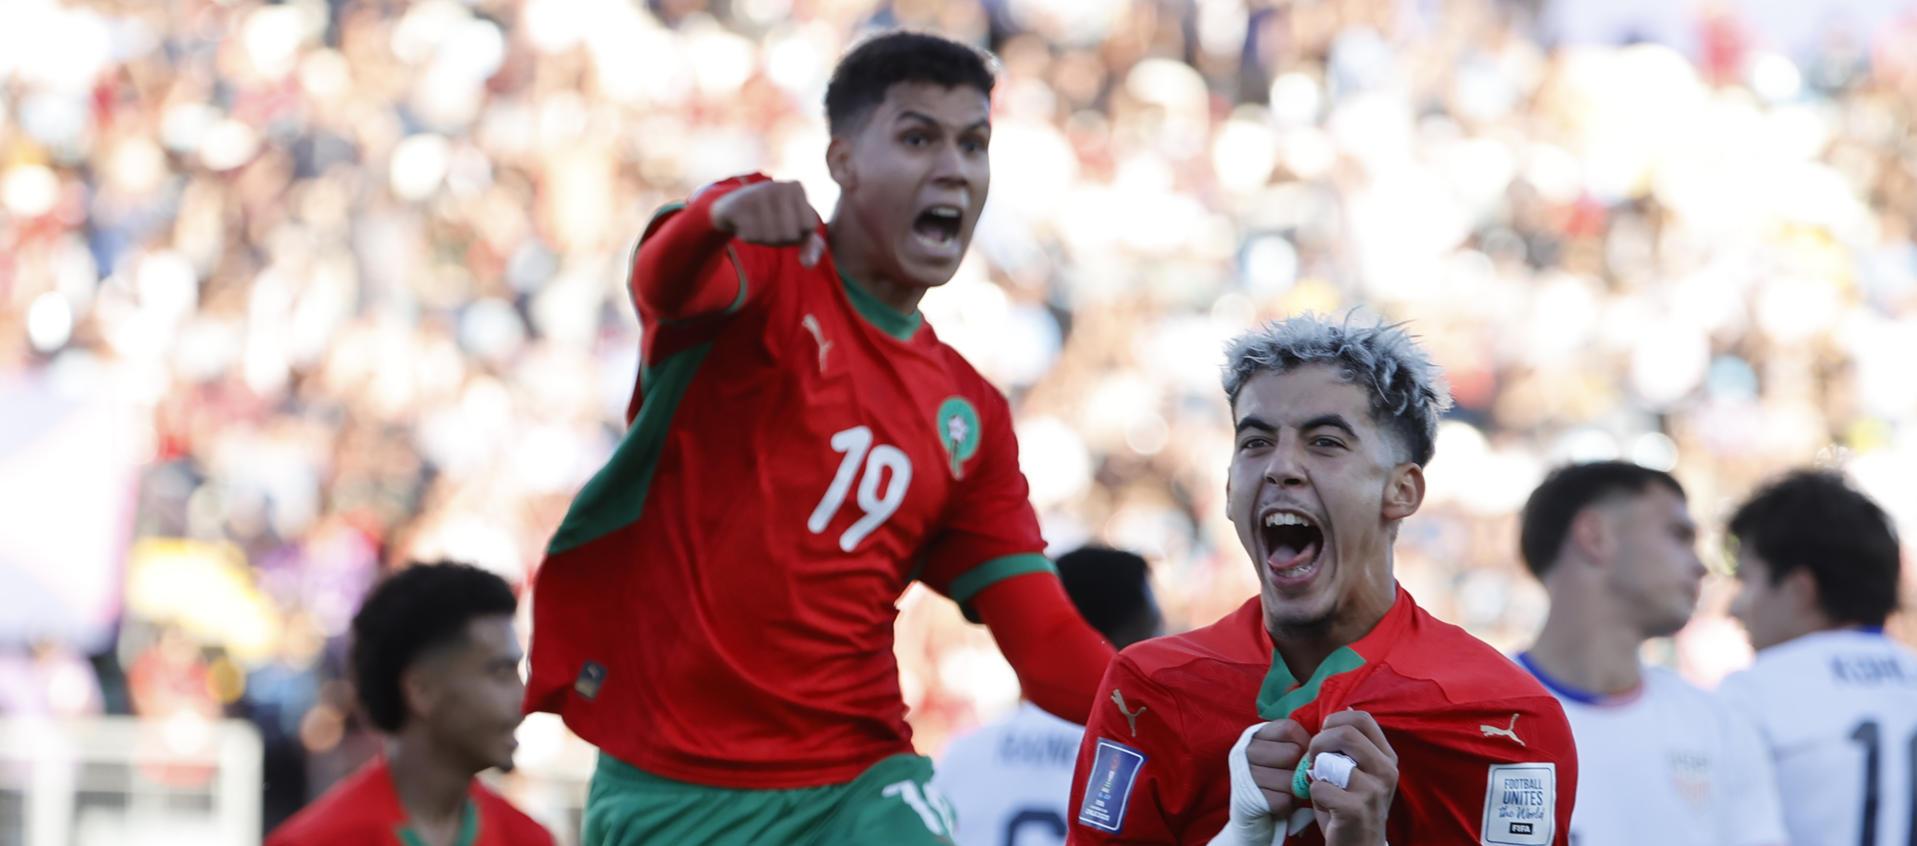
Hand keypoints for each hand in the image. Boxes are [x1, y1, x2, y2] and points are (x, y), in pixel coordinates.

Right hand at [709, 180, 827, 265]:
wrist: (732, 209)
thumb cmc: (771, 219)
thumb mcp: (796, 229)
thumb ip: (811, 247)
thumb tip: (809, 264)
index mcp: (796, 187)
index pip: (809, 226)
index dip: (797, 233)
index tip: (786, 222)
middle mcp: (779, 186)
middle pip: (790, 234)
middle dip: (780, 239)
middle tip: (769, 225)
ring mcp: (758, 193)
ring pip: (771, 237)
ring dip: (763, 239)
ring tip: (757, 224)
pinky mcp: (740, 204)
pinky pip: (753, 236)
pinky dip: (749, 238)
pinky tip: (745, 224)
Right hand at [1210, 720, 1309, 845]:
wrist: (1254, 815)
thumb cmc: (1277, 781)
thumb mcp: (1284, 756)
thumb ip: (1299, 745)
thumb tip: (1322, 747)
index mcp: (1255, 735)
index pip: (1289, 729)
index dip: (1304, 744)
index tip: (1302, 757)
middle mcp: (1246, 750)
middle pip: (1292, 753)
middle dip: (1299, 770)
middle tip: (1294, 778)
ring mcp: (1244, 773)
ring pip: (1290, 779)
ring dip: (1295, 790)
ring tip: (1287, 792)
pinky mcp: (1248, 798)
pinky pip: (1283, 800)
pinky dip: (1287, 806)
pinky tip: (1279, 804)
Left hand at [1305, 710, 1397, 845]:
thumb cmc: (1351, 805)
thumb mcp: (1359, 771)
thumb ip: (1353, 745)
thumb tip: (1347, 710)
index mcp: (1387, 757)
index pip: (1362, 718)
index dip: (1335, 720)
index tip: (1324, 736)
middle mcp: (1386, 771)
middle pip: (1345, 733)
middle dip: (1319, 743)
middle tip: (1314, 760)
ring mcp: (1374, 790)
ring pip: (1330, 761)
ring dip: (1316, 772)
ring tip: (1322, 785)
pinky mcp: (1357, 809)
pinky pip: (1319, 787)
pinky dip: (1313, 795)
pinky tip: (1324, 805)